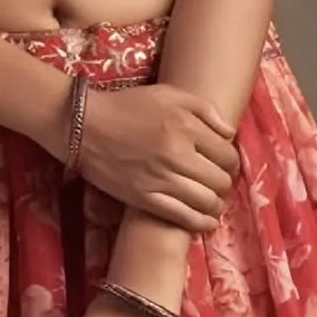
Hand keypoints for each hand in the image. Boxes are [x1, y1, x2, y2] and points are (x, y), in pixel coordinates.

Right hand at [69, 80, 240, 234]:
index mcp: (186, 128)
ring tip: (214, 203)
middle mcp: (177, 155)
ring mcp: (161, 180)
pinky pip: (182, 218)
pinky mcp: (144, 199)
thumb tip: (230, 134)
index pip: (227, 155)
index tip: (225, 164)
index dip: (231, 162)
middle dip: (225, 183)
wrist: (84, 125)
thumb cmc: (127, 106)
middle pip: (220, 180)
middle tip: (219, 183)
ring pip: (206, 202)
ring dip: (216, 205)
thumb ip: (206, 109)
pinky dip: (200, 223)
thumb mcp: (170, 94)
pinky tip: (206, 222)